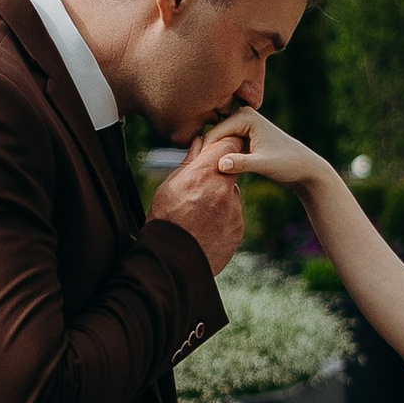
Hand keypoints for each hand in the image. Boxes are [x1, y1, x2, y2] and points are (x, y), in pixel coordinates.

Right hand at [147, 124, 244, 272]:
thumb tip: (200, 142)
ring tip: (199, 214)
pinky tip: (206, 227)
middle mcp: (224, 190)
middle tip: (203, 185)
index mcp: (205, 174)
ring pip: (232, 195)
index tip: (220, 149)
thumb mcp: (170, 186)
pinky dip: (223, 218)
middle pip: (232, 170)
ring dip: (221, 198)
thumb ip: (190, 162)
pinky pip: (233, 215)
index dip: (225, 145)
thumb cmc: (165, 219)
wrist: (171, 260)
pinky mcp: (238, 228)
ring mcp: (234, 211)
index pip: (230, 144)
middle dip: (221, 173)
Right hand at [210, 107, 328, 190]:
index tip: (201, 172)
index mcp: (246, 116)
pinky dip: (221, 158)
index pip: (214, 133)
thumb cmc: (288, 164)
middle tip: (204, 175)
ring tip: (211, 175)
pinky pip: (224, 146)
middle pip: (213, 136)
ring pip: (217, 143)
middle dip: (208, 154)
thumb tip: (220, 164)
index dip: (206, 153)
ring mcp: (243, 126)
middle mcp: (242, 116)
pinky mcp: (244, 136)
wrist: (305, 168)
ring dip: (213, 157)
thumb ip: (241, 163)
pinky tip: (221, 174)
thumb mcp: (264, 165)